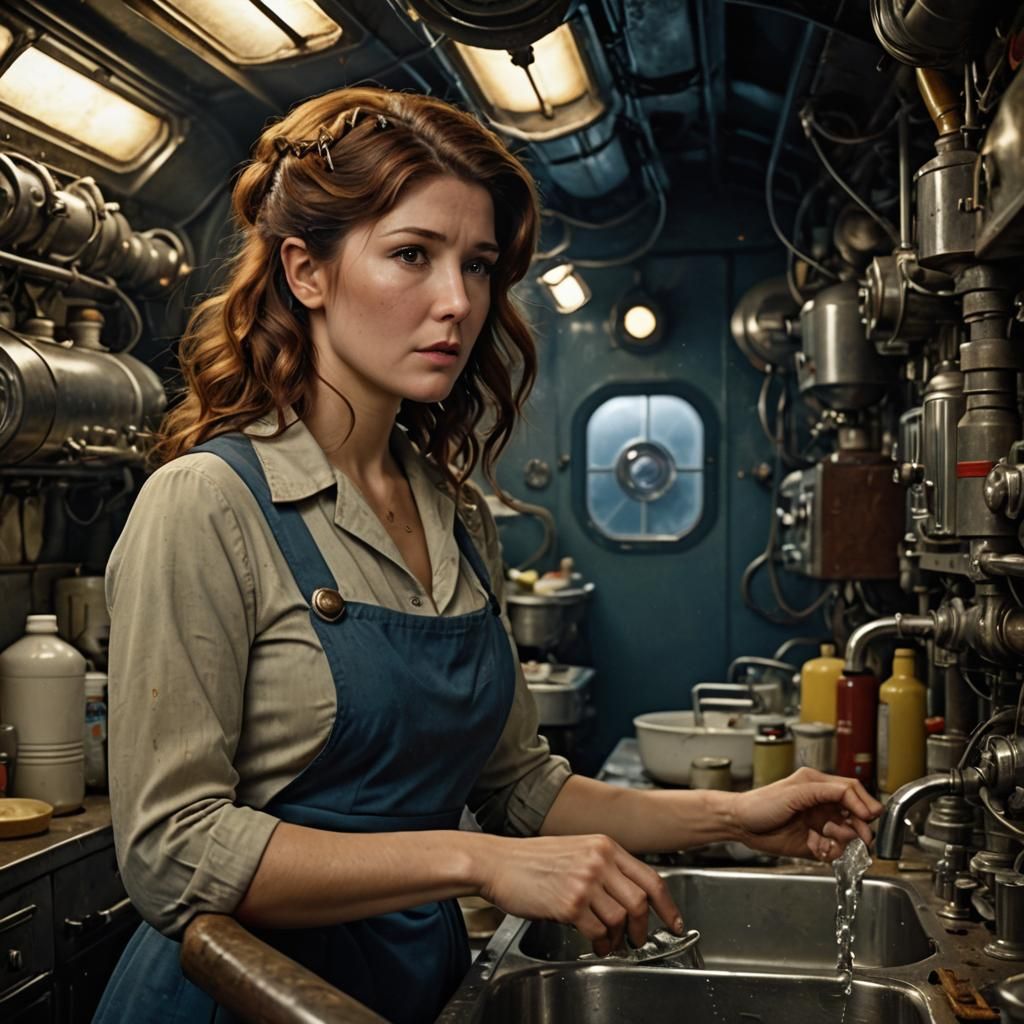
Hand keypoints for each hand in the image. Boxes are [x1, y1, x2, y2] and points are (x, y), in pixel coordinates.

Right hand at [475, 834, 682, 956]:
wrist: (498, 862)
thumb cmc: (532, 859)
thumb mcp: (576, 850)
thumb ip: (604, 866)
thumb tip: (630, 897)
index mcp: (604, 845)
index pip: (651, 878)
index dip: (668, 906)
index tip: (675, 923)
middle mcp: (599, 860)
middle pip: (640, 903)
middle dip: (643, 929)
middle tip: (638, 940)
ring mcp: (585, 882)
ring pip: (620, 920)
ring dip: (617, 938)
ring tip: (608, 942)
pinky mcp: (570, 903)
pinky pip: (597, 931)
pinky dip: (599, 943)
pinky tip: (593, 942)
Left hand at [731, 767, 883, 861]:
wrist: (741, 825)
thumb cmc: (761, 803)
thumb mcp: (795, 792)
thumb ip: (825, 792)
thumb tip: (852, 793)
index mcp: (819, 786)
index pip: (852, 791)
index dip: (864, 804)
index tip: (870, 817)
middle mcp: (823, 804)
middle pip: (857, 815)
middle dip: (860, 827)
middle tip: (861, 837)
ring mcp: (820, 824)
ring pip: (848, 836)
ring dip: (843, 841)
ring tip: (825, 840)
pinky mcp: (816, 843)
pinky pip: (835, 851)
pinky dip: (830, 851)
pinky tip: (815, 847)